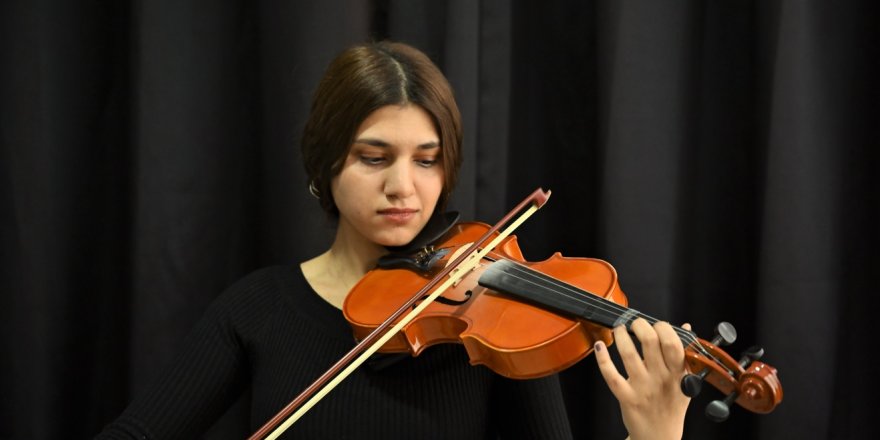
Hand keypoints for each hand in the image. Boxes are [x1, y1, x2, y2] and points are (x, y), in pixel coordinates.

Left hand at [594, 318, 690, 439]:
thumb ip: (685, 354)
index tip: (656, 324)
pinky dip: (603, 359)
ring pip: (629, 354)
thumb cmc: (671, 407)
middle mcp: (660, 378)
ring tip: (618, 329)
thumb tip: (686, 327)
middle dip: (640, 325)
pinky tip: (600, 346)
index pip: (673, 342)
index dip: (663, 327)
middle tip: (634, 323)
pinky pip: (612, 376)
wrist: (660, 437)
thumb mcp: (686, 381)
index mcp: (677, 373)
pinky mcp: (626, 397)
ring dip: (621, 336)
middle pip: (650, 342)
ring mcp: (642, 388)